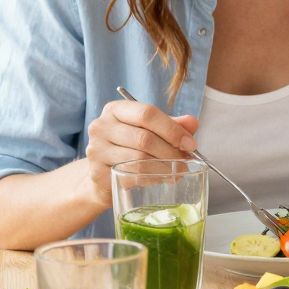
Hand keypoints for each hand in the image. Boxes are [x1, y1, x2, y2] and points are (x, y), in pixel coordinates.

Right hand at [85, 98, 199, 203]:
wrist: (104, 174)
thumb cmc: (130, 146)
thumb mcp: (150, 130)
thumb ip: (171, 124)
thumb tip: (192, 123)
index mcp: (116, 109)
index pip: (147, 114)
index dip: (172, 129)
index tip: (190, 144)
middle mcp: (101, 126)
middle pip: (144, 138)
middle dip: (171, 151)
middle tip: (186, 161)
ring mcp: (96, 150)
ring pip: (139, 159)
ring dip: (165, 167)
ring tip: (177, 171)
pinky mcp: (98, 173)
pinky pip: (132, 176)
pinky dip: (153, 178)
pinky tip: (161, 178)